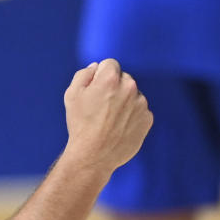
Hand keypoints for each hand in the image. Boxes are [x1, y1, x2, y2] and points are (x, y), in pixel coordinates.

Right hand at [62, 59, 152, 173]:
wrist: (94, 155)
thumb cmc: (80, 124)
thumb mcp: (72, 95)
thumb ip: (84, 74)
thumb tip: (96, 67)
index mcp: (110, 78)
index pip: (110, 64)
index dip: (100, 76)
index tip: (95, 90)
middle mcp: (130, 87)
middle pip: (123, 78)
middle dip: (114, 87)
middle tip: (101, 107)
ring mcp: (141, 103)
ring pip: (133, 95)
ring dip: (124, 102)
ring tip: (109, 120)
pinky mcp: (148, 118)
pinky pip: (140, 110)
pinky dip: (132, 116)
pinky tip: (119, 127)